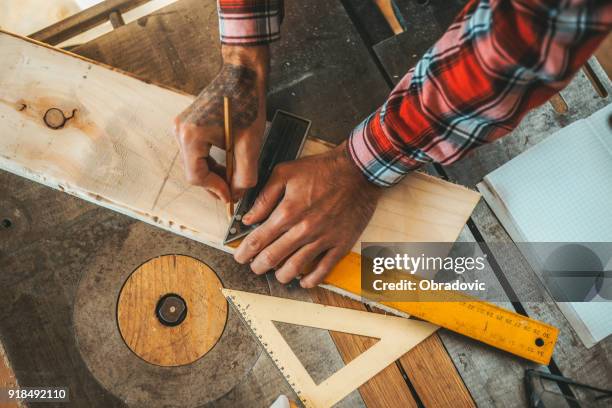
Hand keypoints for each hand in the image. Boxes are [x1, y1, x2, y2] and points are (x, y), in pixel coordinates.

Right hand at [174, 45, 268, 201]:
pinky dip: (212, 160)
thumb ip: (244, 175)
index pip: (197, 176)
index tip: (231, 196)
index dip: (215, 190)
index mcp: (191, 135)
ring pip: (195, 162)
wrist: (242, 76)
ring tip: (234, 176)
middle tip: (234, 190)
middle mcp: (180, 131)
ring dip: (214, 172)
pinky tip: (229, 162)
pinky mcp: (189, 124)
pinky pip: (197, 151)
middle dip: (215, 182)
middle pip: (193, 171)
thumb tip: (237, 194)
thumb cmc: (246, 104)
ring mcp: (182, 127)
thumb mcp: (249, 144)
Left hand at [234, 142, 382, 287]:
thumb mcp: (286, 173)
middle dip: (258, 266)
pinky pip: (324, 270)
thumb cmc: (323, 170)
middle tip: (254, 266)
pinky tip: (303, 281)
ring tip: (276, 273)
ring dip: (281, 275)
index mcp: (287, 212)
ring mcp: (323, 239)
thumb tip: (248, 217)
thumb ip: (264, 197)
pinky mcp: (340, 244)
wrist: (359, 171)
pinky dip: (311, 280)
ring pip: (295, 268)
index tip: (240, 257)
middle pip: (273, 258)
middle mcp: (303, 230)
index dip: (244, 252)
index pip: (258, 240)